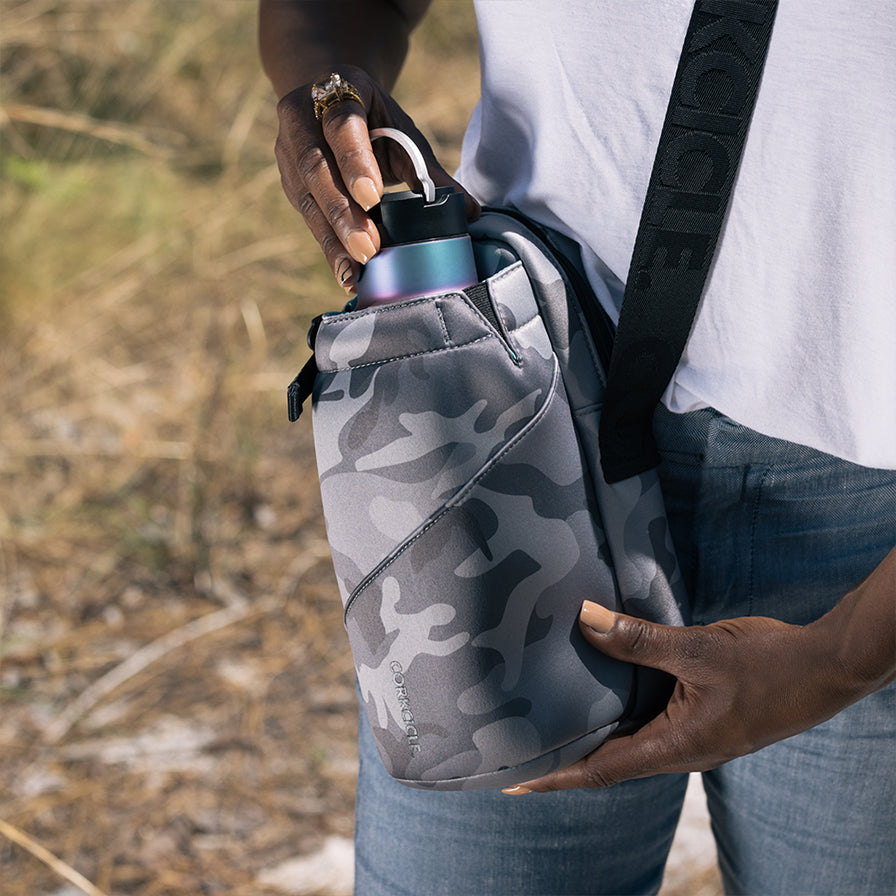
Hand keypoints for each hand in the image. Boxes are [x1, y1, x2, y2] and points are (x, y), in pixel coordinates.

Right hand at [273, 64, 478, 293]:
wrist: (330, 104)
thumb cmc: (373, 120)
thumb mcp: (400, 133)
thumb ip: (428, 170)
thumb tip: (470, 211)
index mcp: (338, 92)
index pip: (342, 125)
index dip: (355, 161)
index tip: (373, 197)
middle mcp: (302, 120)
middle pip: (317, 167)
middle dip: (343, 212)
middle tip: (368, 247)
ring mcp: (289, 153)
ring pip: (307, 198)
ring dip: (332, 237)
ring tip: (355, 269)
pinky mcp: (290, 184)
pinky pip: (307, 219)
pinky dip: (328, 248)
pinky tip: (346, 273)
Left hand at [505, 569, 893, 792]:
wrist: (827, 668)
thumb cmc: (770, 665)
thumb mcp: (700, 650)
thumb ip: (640, 639)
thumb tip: (585, 618)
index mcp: (677, 746)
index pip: (601, 769)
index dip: (555, 775)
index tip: (514, 781)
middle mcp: (680, 748)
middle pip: (610, 760)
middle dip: (566, 756)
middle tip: (520, 744)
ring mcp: (693, 734)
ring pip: (630, 738)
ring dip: (593, 731)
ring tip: (550, 716)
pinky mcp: (703, 716)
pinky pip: (652, 718)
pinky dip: (622, 707)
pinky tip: (605, 682)